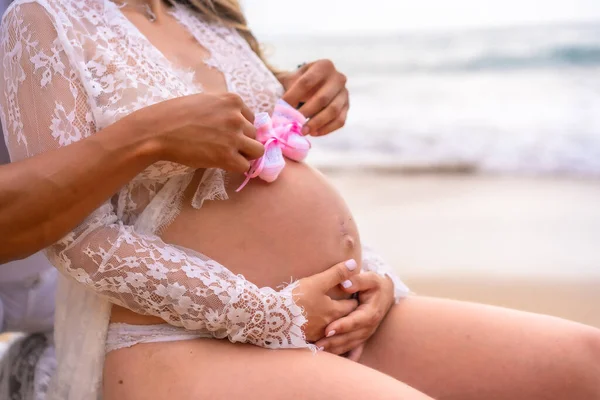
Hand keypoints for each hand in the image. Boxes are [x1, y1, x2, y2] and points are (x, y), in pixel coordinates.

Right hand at [143, 93, 263, 172]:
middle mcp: (237, 117)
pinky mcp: (227, 156)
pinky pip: (246, 166)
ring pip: (257, 151)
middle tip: (224, 146)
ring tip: (225, 155)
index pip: (251, 118)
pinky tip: (222, 163)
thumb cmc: (175, 115)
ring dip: (244, 155)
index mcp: (233, 100)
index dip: (240, 129)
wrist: (158, 130)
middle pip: (254, 135)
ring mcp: (234, 137)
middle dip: (243, 142)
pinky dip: (237, 167)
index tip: (226, 133)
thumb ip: (224, 109)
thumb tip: (238, 124)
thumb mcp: (205, 101)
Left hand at [280, 60, 348, 136]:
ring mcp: (344, 93)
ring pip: (332, 111)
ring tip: (303, 131)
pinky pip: (339, 121)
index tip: (281, 109)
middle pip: (322, 98)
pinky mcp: (347, 107)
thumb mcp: (293, 78)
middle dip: (306, 112)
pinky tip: (314, 133)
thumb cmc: (301, 81)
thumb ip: (287, 91)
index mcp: (324, 66)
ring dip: (316, 123)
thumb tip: (280, 112)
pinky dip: (326, 129)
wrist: (316, 84)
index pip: (307, 82)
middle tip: (293, 123)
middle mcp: (338, 78)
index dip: (293, 97)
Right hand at [293, 259, 359, 341]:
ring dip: (335, 327)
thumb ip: (336, 273)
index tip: (354, 296)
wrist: (274, 317)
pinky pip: (320, 341)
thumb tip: (353, 263)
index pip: (352, 306)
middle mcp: (329, 326)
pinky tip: (318, 333)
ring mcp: (318, 336)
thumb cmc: (297, 299)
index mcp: (334, 311)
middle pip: (344, 320)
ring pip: (332, 332)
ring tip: (333, 320)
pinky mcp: (306, 341)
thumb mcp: (317, 282)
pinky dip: (322, 337)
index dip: (354, 299)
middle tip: (347, 307)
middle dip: (347, 314)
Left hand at [315, 272, 393, 355]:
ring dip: (335, 349)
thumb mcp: (370, 278)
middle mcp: (369, 326)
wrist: (385, 293)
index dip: (342, 326)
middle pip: (351, 337)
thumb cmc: (375, 284)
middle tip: (317, 345)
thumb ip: (358, 280)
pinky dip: (344, 356)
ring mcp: (366, 334)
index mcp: (371, 312)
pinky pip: (353, 350)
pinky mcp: (362, 337)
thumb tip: (345, 284)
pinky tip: (332, 361)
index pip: (355, 321)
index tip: (327, 330)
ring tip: (318, 350)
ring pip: (350, 345)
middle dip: (334, 342)